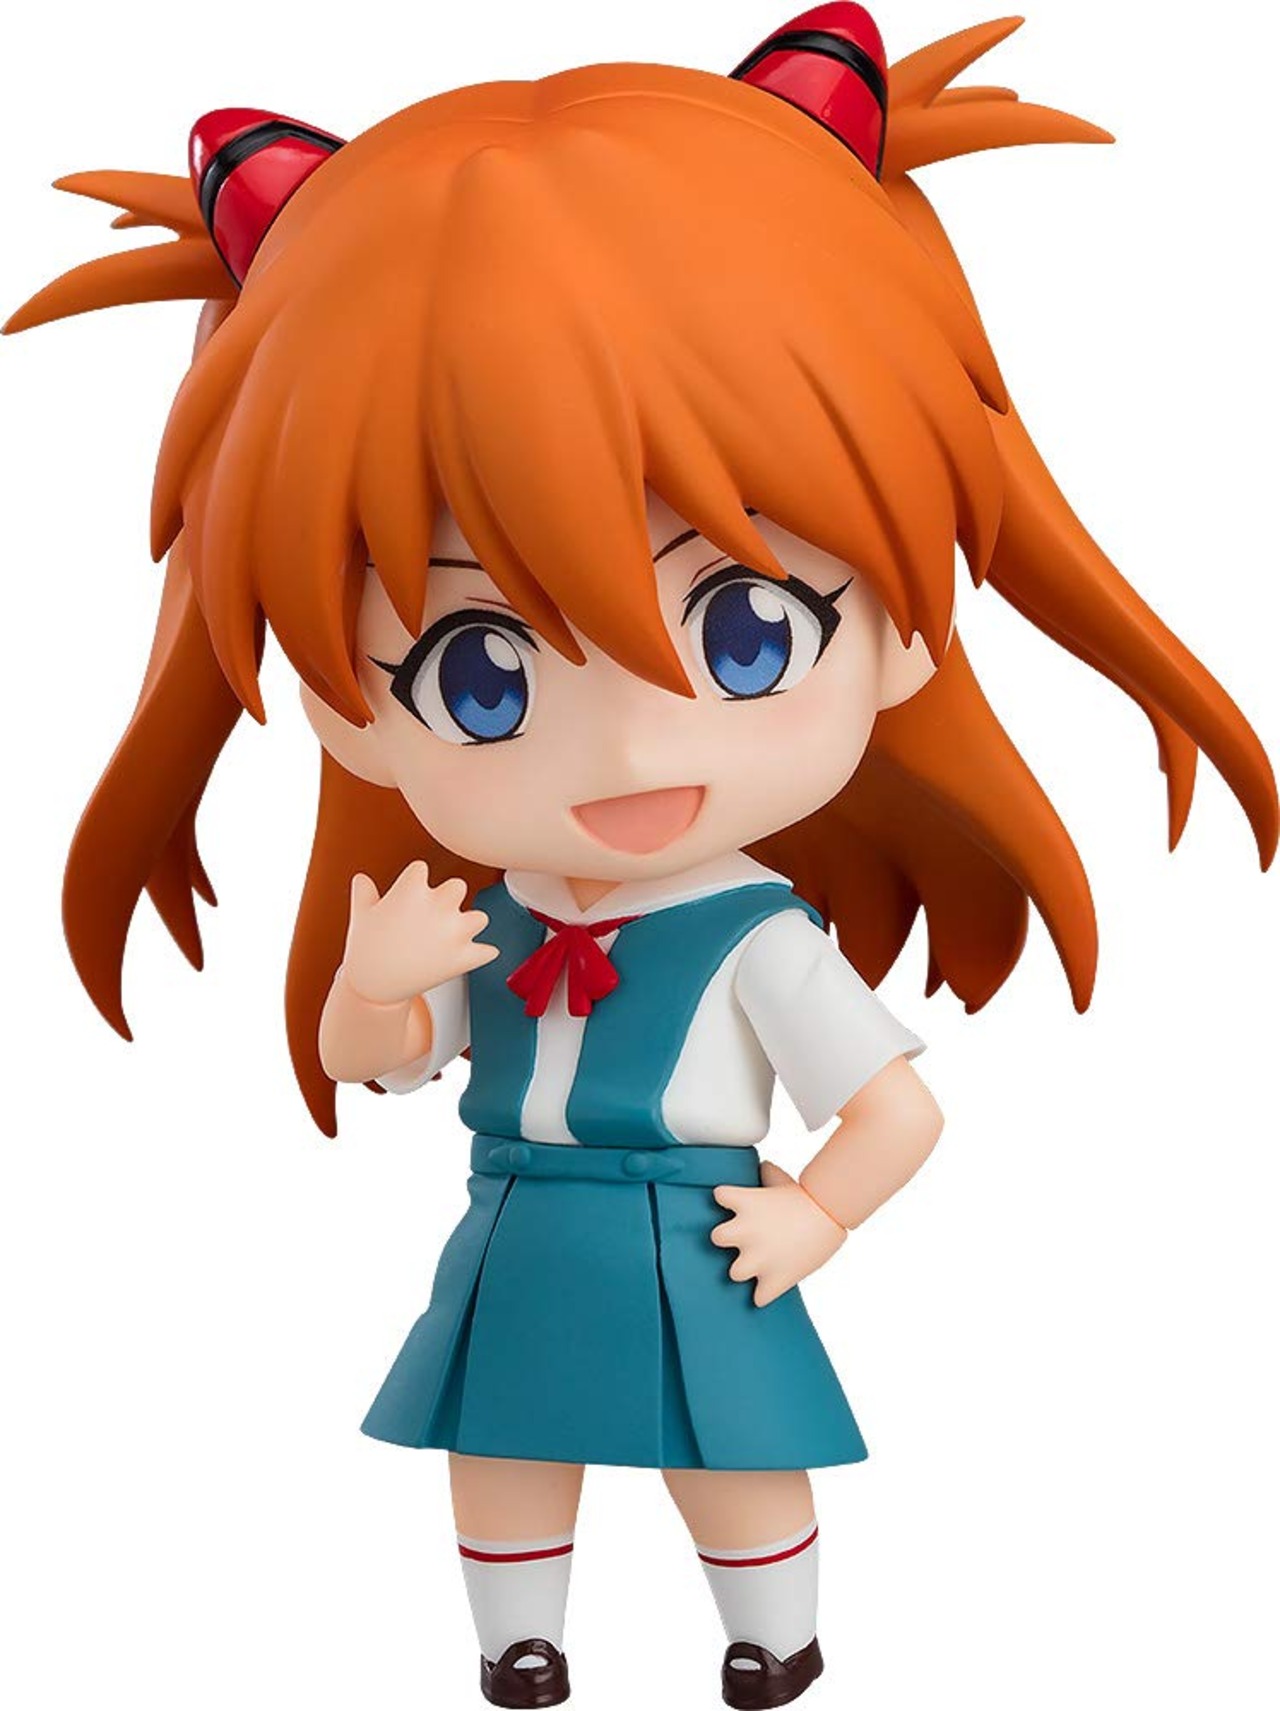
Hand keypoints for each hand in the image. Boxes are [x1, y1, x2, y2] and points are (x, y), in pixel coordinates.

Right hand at [341, 862, 497, 1004]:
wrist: (373, 987)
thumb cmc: (364, 950)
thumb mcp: (360, 916)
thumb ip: (363, 893)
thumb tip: (362, 879)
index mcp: (412, 889)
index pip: (421, 870)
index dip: (413, 882)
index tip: (408, 894)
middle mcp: (438, 906)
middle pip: (458, 886)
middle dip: (449, 897)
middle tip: (435, 913)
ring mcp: (454, 933)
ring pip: (480, 918)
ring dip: (469, 925)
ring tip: (453, 935)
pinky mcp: (463, 958)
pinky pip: (488, 952)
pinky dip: (481, 954)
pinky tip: (471, 955)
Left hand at [711, 1162, 846, 1307]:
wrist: (831, 1213)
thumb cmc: (807, 1195)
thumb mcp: (781, 1178)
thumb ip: (766, 1175)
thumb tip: (762, 1167)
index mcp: (744, 1203)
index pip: (720, 1196)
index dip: (727, 1198)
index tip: (736, 1202)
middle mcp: (744, 1231)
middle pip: (716, 1238)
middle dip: (727, 1239)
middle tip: (743, 1239)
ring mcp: (758, 1259)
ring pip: (734, 1273)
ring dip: (745, 1270)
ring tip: (758, 1265)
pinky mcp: (775, 1280)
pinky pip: (759, 1298)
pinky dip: (765, 1294)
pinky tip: (772, 1285)